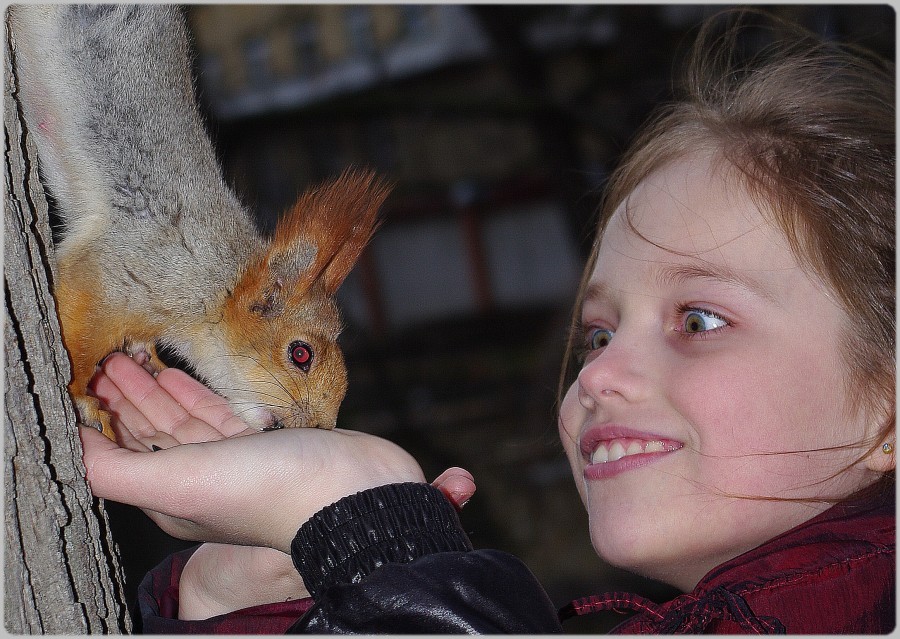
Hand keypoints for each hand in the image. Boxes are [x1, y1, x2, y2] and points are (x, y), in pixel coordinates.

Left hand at [80, 353, 475, 618]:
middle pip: (153, 434)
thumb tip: (69, 445)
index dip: (105, 417)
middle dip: (130, 398)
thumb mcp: (178, 482)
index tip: (87, 380)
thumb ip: (116, 469)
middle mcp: (201, 483)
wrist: (352, 491)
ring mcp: (236, 463)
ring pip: (185, 421)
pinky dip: (197, 394)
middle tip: (109, 360)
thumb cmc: (268, 492)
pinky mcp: (267, 445)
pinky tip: (180, 373)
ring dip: (159, 390)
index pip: (125, 453)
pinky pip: (220, 415)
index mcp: (174, 499)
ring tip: (137, 357)